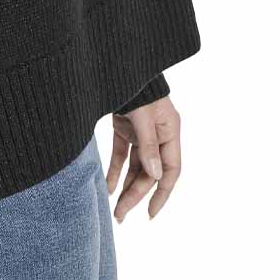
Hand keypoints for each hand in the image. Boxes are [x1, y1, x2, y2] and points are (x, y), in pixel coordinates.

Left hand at [106, 95, 180, 221]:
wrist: (117, 64)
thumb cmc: (135, 86)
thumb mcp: (143, 116)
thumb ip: (148, 145)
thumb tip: (155, 175)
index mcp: (170, 131)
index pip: (171, 170)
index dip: (162, 194)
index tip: (150, 214)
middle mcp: (158, 134)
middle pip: (150, 172)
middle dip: (136, 195)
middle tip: (120, 215)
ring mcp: (141, 131)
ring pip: (136, 166)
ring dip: (126, 187)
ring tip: (114, 209)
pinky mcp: (125, 127)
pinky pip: (122, 155)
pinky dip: (115, 171)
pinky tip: (107, 188)